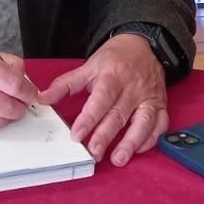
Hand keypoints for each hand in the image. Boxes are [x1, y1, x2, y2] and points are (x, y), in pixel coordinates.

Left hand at [39, 34, 167, 165]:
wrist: (143, 45)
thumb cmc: (114, 59)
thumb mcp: (89, 66)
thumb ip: (65, 84)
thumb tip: (43, 98)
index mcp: (112, 77)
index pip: (100, 100)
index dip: (89, 119)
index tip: (77, 135)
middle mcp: (132, 88)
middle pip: (119, 115)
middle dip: (106, 136)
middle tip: (94, 153)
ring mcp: (149, 97)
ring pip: (143, 122)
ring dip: (131, 142)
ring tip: (118, 159)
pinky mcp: (160, 104)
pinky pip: (159, 124)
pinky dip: (151, 139)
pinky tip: (137, 150)